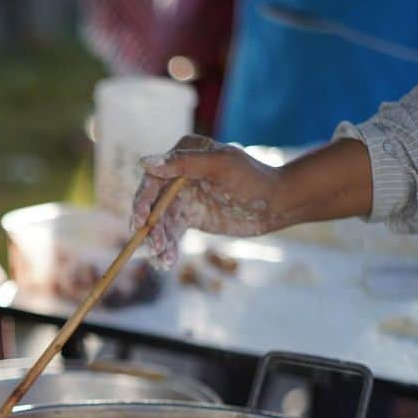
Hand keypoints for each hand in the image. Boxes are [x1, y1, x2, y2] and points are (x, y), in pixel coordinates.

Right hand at [131, 135, 285, 268]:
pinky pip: (171, 233)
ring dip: (158, 242)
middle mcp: (177, 175)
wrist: (276, 203)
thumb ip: (184, 163)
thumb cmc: (253, 178)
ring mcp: (182, 197)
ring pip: (159, 222)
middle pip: (152, 204)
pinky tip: (168, 262)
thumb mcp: (221, 166)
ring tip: (163, 261)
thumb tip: (144, 162)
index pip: (152, 180)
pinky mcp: (189, 217)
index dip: (142, 201)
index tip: (141, 222)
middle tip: (155, 248)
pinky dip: (168, 248)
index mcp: (183, 156)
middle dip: (151, 228)